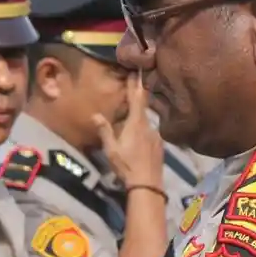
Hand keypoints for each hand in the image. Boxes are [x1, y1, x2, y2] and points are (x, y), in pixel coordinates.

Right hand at [95, 73, 164, 188]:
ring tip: (132, 116)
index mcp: (136, 124)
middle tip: (135, 84)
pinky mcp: (160, 146)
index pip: (136, 98)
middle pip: (143, 106)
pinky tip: (139, 138)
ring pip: (146, 121)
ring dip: (139, 116)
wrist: (148, 185)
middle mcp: (149, 126)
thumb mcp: (111, 149)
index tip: (135, 71)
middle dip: (138, 95)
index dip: (135, 84)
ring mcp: (156, 136)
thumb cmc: (127, 166)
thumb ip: (104, 131)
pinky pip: (150, 132)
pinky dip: (144, 129)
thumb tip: (95, 114)